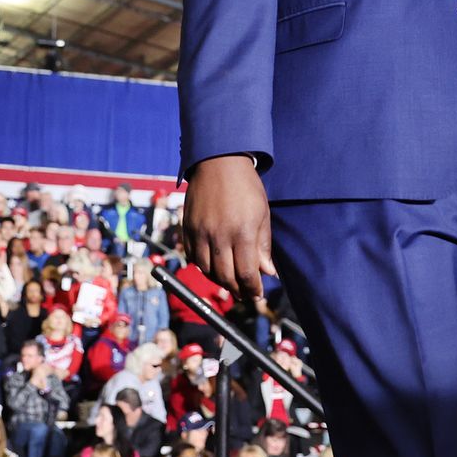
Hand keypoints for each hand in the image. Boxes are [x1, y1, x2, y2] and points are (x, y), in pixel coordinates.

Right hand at [183, 154, 275, 301]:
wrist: (218, 162)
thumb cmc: (246, 187)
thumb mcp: (262, 215)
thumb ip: (263, 246)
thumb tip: (268, 273)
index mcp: (242, 232)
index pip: (247, 274)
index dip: (253, 289)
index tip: (257, 295)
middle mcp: (219, 235)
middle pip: (225, 277)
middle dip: (237, 290)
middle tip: (244, 294)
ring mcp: (200, 232)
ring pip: (206, 270)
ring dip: (219, 281)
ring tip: (229, 282)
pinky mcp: (188, 228)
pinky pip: (192, 257)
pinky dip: (202, 267)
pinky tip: (212, 267)